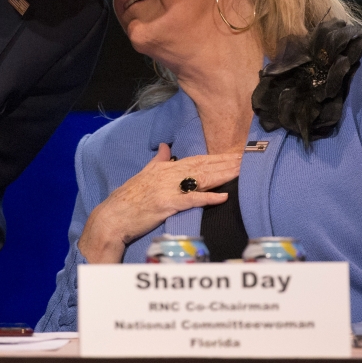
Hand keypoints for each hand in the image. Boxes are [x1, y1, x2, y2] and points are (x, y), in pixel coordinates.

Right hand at [78, 143, 240, 262]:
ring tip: (241, 170)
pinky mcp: (166, 204)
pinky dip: (207, 198)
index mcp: (166, 168)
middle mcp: (169, 174)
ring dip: (222, 175)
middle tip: (248, 157)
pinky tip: (223, 196)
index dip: (218, 157)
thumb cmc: (128, 198)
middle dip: (227, 162)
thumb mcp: (144, 174)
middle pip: (203, 166)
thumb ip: (157, 160)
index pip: (198, 160)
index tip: (237, 154)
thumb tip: (164, 146)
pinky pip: (190, 200)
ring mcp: (168, 189)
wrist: (113, 216)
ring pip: (201, 179)